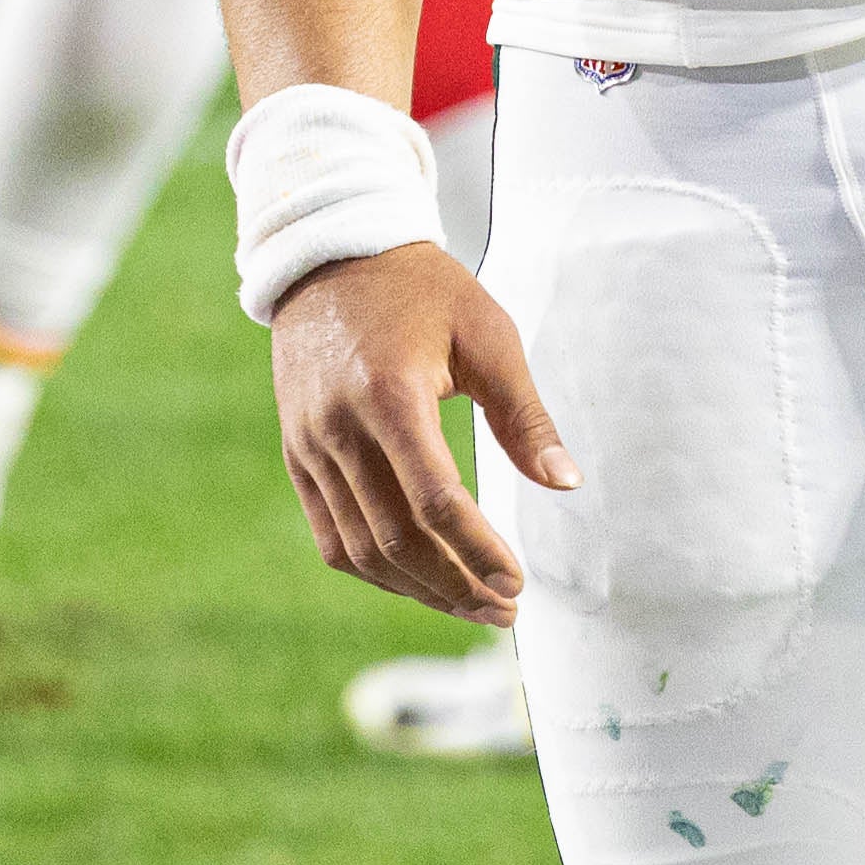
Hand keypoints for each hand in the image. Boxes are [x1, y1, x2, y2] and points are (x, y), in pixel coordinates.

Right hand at [269, 240, 576, 629]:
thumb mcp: (487, 333)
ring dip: (418, 590)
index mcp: (390, 394)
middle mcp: (340, 429)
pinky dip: (374, 571)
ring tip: (472, 606)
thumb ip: (525, 414)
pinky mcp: (298, 455)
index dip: (479, 552)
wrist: (330, 255)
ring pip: (360, 550)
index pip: (434, 501)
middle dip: (456, 586)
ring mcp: (310, 447)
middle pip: (396, 539)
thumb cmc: (422, 289)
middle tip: (505, 609)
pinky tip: (419, 582)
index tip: (518, 582)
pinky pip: (331, 537)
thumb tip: (566, 483)